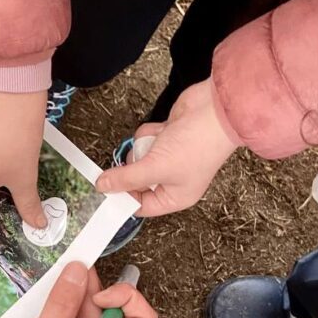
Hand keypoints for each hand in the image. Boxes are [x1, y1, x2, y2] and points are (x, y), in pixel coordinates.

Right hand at [0, 262, 157, 317]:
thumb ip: (60, 308)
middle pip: (109, 309)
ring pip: (85, 311)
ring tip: (43, 295)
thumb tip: (77, 272)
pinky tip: (38, 307)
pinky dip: (55, 309)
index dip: (125, 298)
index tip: (96, 294)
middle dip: (87, 291)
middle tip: (61, 280)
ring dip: (67, 298)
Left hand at [96, 79, 238, 215]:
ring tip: (158, 142)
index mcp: (175, 197)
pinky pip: (145, 139)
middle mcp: (172, 180)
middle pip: (136, 181)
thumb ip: (126, 178)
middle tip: (138, 158)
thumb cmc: (196, 146)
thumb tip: (103, 187)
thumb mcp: (155, 167)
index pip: (140, 205)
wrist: (215, 111)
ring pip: (138, 157)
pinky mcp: (166, 138)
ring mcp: (169, 157)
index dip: (123, 197)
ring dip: (143, 147)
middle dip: (134, 167)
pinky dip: (150, 133)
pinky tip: (163, 130)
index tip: (105, 188)